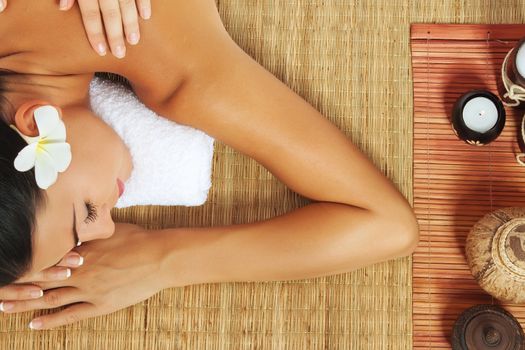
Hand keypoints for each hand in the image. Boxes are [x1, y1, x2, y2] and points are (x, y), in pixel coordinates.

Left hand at [0, 0, 151, 58]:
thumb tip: (63, 7)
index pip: (90, 13)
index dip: (95, 33)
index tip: (101, 50)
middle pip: (110, 12)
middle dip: (115, 34)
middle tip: (120, 53)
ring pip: (127, 3)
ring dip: (131, 23)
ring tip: (134, 41)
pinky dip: (144, 1)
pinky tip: (145, 16)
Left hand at [0, 223, 167, 329]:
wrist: (159, 257)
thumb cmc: (138, 240)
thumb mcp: (110, 230)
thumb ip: (89, 235)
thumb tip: (75, 231)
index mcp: (81, 253)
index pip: (45, 260)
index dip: (25, 265)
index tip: (8, 266)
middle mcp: (79, 272)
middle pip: (40, 281)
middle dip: (16, 286)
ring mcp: (88, 290)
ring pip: (50, 299)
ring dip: (24, 304)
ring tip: (4, 307)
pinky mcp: (100, 305)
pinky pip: (70, 315)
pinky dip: (51, 321)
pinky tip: (34, 324)